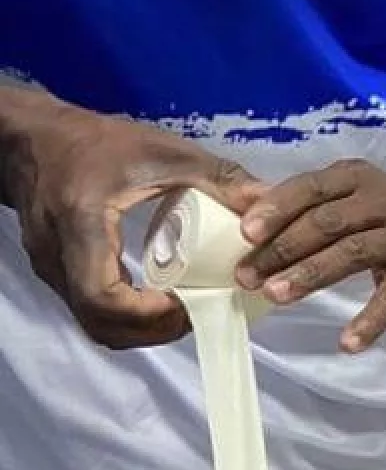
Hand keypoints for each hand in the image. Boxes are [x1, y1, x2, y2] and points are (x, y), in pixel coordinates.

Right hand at [1, 94, 262, 347]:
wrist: (34, 139)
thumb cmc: (94, 141)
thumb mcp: (161, 151)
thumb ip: (217, 176)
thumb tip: (268, 200)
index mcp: (82, 226)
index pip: (103, 296)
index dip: (147, 313)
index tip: (187, 302)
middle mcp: (59, 257)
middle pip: (100, 322)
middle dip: (152, 329)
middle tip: (195, 314)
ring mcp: (52, 269)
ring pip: (94, 322)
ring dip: (140, 328)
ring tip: (182, 310)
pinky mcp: (57, 271)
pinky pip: (91, 309)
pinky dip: (126, 315)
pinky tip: (158, 298)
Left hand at [235, 160, 385, 351]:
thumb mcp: (349, 191)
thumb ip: (302, 200)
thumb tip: (243, 202)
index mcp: (356, 180)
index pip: (312, 188)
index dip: (279, 208)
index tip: (245, 232)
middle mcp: (381, 204)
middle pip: (327, 223)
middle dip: (284, 248)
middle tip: (247, 276)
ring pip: (352, 254)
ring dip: (312, 275)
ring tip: (276, 296)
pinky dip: (370, 322)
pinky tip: (347, 343)